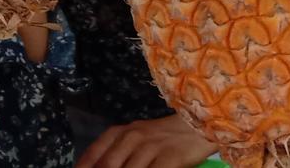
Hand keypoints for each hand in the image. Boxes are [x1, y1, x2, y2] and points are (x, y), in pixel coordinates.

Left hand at [75, 116, 214, 167]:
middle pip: (107, 166)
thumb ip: (116, 154)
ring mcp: (150, 147)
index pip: (93, 155)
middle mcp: (131, 137)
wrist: (196, 126)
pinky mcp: (169, 158)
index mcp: (119, 132)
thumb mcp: (135, 138)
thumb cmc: (163, 137)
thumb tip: (100, 166)